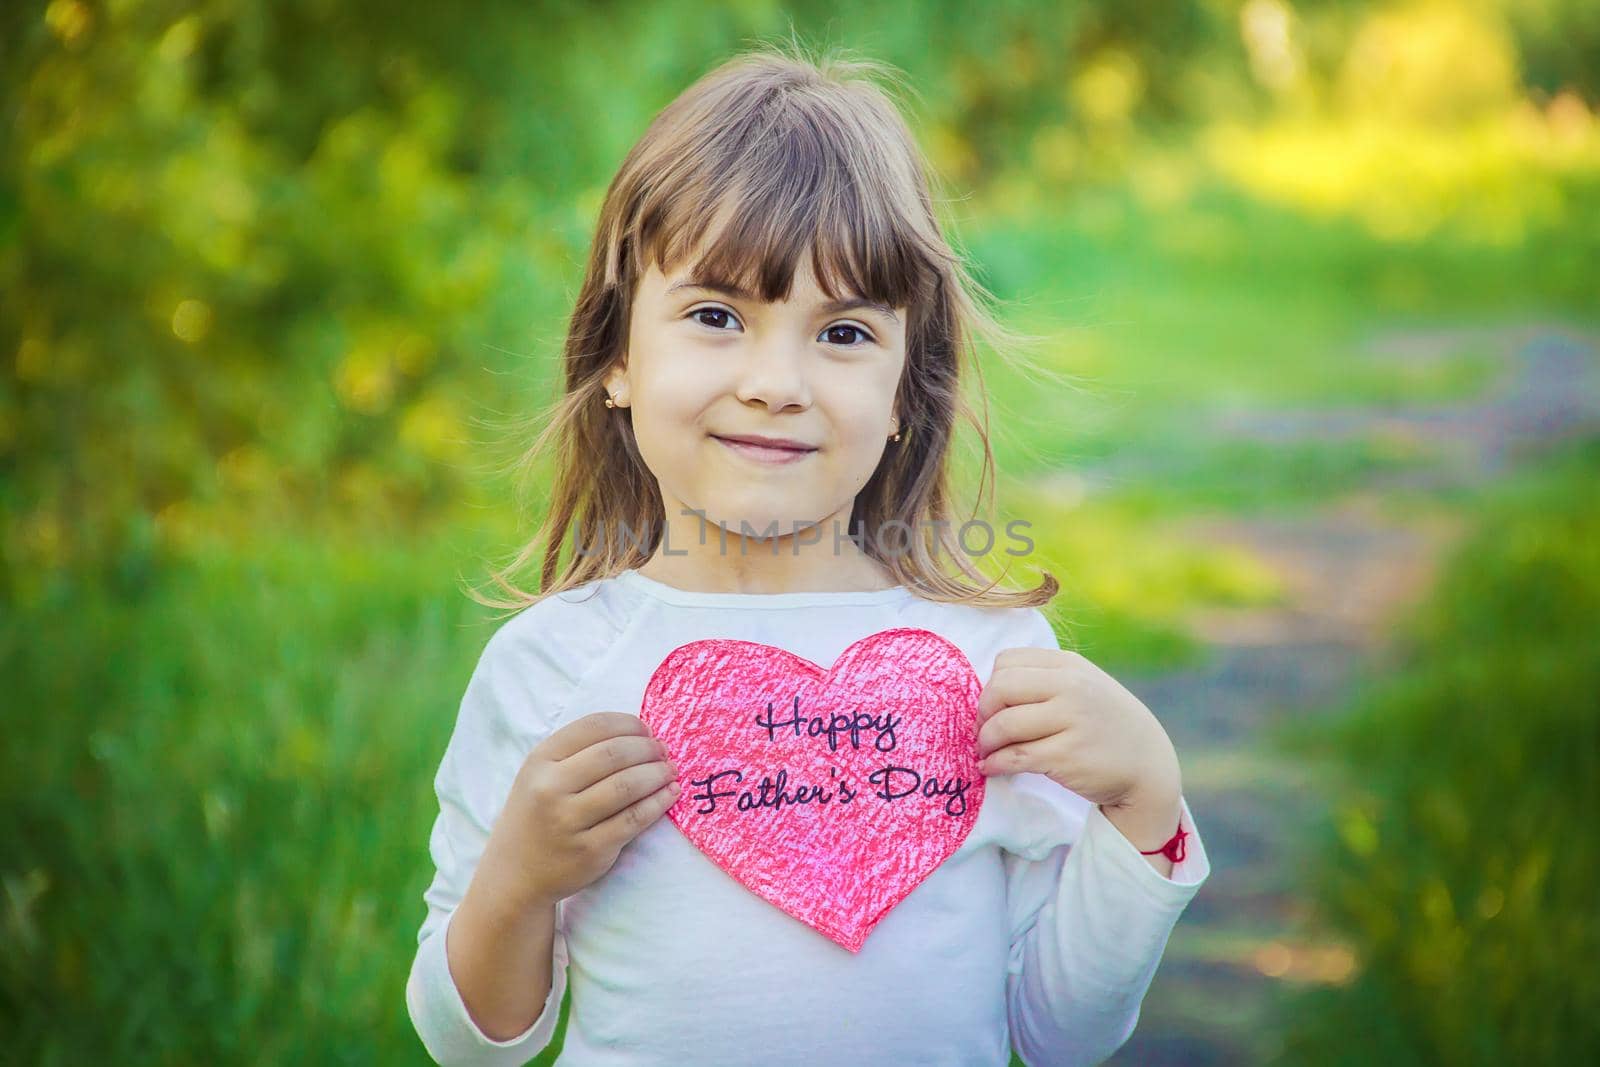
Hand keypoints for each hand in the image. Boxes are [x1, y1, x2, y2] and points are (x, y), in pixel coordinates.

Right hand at [476, 712, 680, 907]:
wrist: (515, 875)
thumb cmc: (536, 816)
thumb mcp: (540, 775)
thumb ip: (577, 752)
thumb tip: (638, 733)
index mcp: (540, 761)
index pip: (593, 727)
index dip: (628, 724)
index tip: (646, 729)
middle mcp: (551, 788)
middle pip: (614, 754)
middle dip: (647, 748)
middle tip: (663, 751)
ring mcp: (569, 821)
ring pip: (627, 785)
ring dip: (657, 773)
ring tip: (670, 770)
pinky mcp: (591, 850)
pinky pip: (634, 819)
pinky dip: (659, 802)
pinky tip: (670, 794)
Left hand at [974, 646, 1180, 812]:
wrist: (1147, 765)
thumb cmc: (1105, 724)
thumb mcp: (1082, 686)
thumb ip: (1043, 681)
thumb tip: (987, 694)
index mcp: (1069, 665)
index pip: (1006, 661)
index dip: (990, 686)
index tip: (993, 709)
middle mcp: (1071, 687)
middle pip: (1000, 689)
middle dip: (982, 713)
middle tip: (984, 732)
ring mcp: (1071, 720)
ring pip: (1004, 725)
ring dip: (985, 742)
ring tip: (987, 752)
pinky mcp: (1067, 756)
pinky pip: (1015, 757)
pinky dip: (995, 764)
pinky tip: (990, 768)